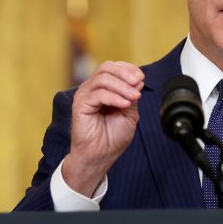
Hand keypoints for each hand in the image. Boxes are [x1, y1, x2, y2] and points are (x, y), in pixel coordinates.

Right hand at [63, 61, 144, 196]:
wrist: (101, 156)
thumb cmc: (113, 137)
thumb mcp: (129, 113)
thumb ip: (131, 96)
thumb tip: (138, 80)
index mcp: (104, 88)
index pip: (114, 67)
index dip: (128, 69)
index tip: (141, 78)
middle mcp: (92, 88)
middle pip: (106, 67)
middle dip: (125, 73)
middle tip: (138, 83)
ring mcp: (85, 95)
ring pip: (103, 78)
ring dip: (122, 86)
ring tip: (134, 97)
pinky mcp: (80, 105)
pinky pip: (98, 94)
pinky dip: (114, 97)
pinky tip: (124, 104)